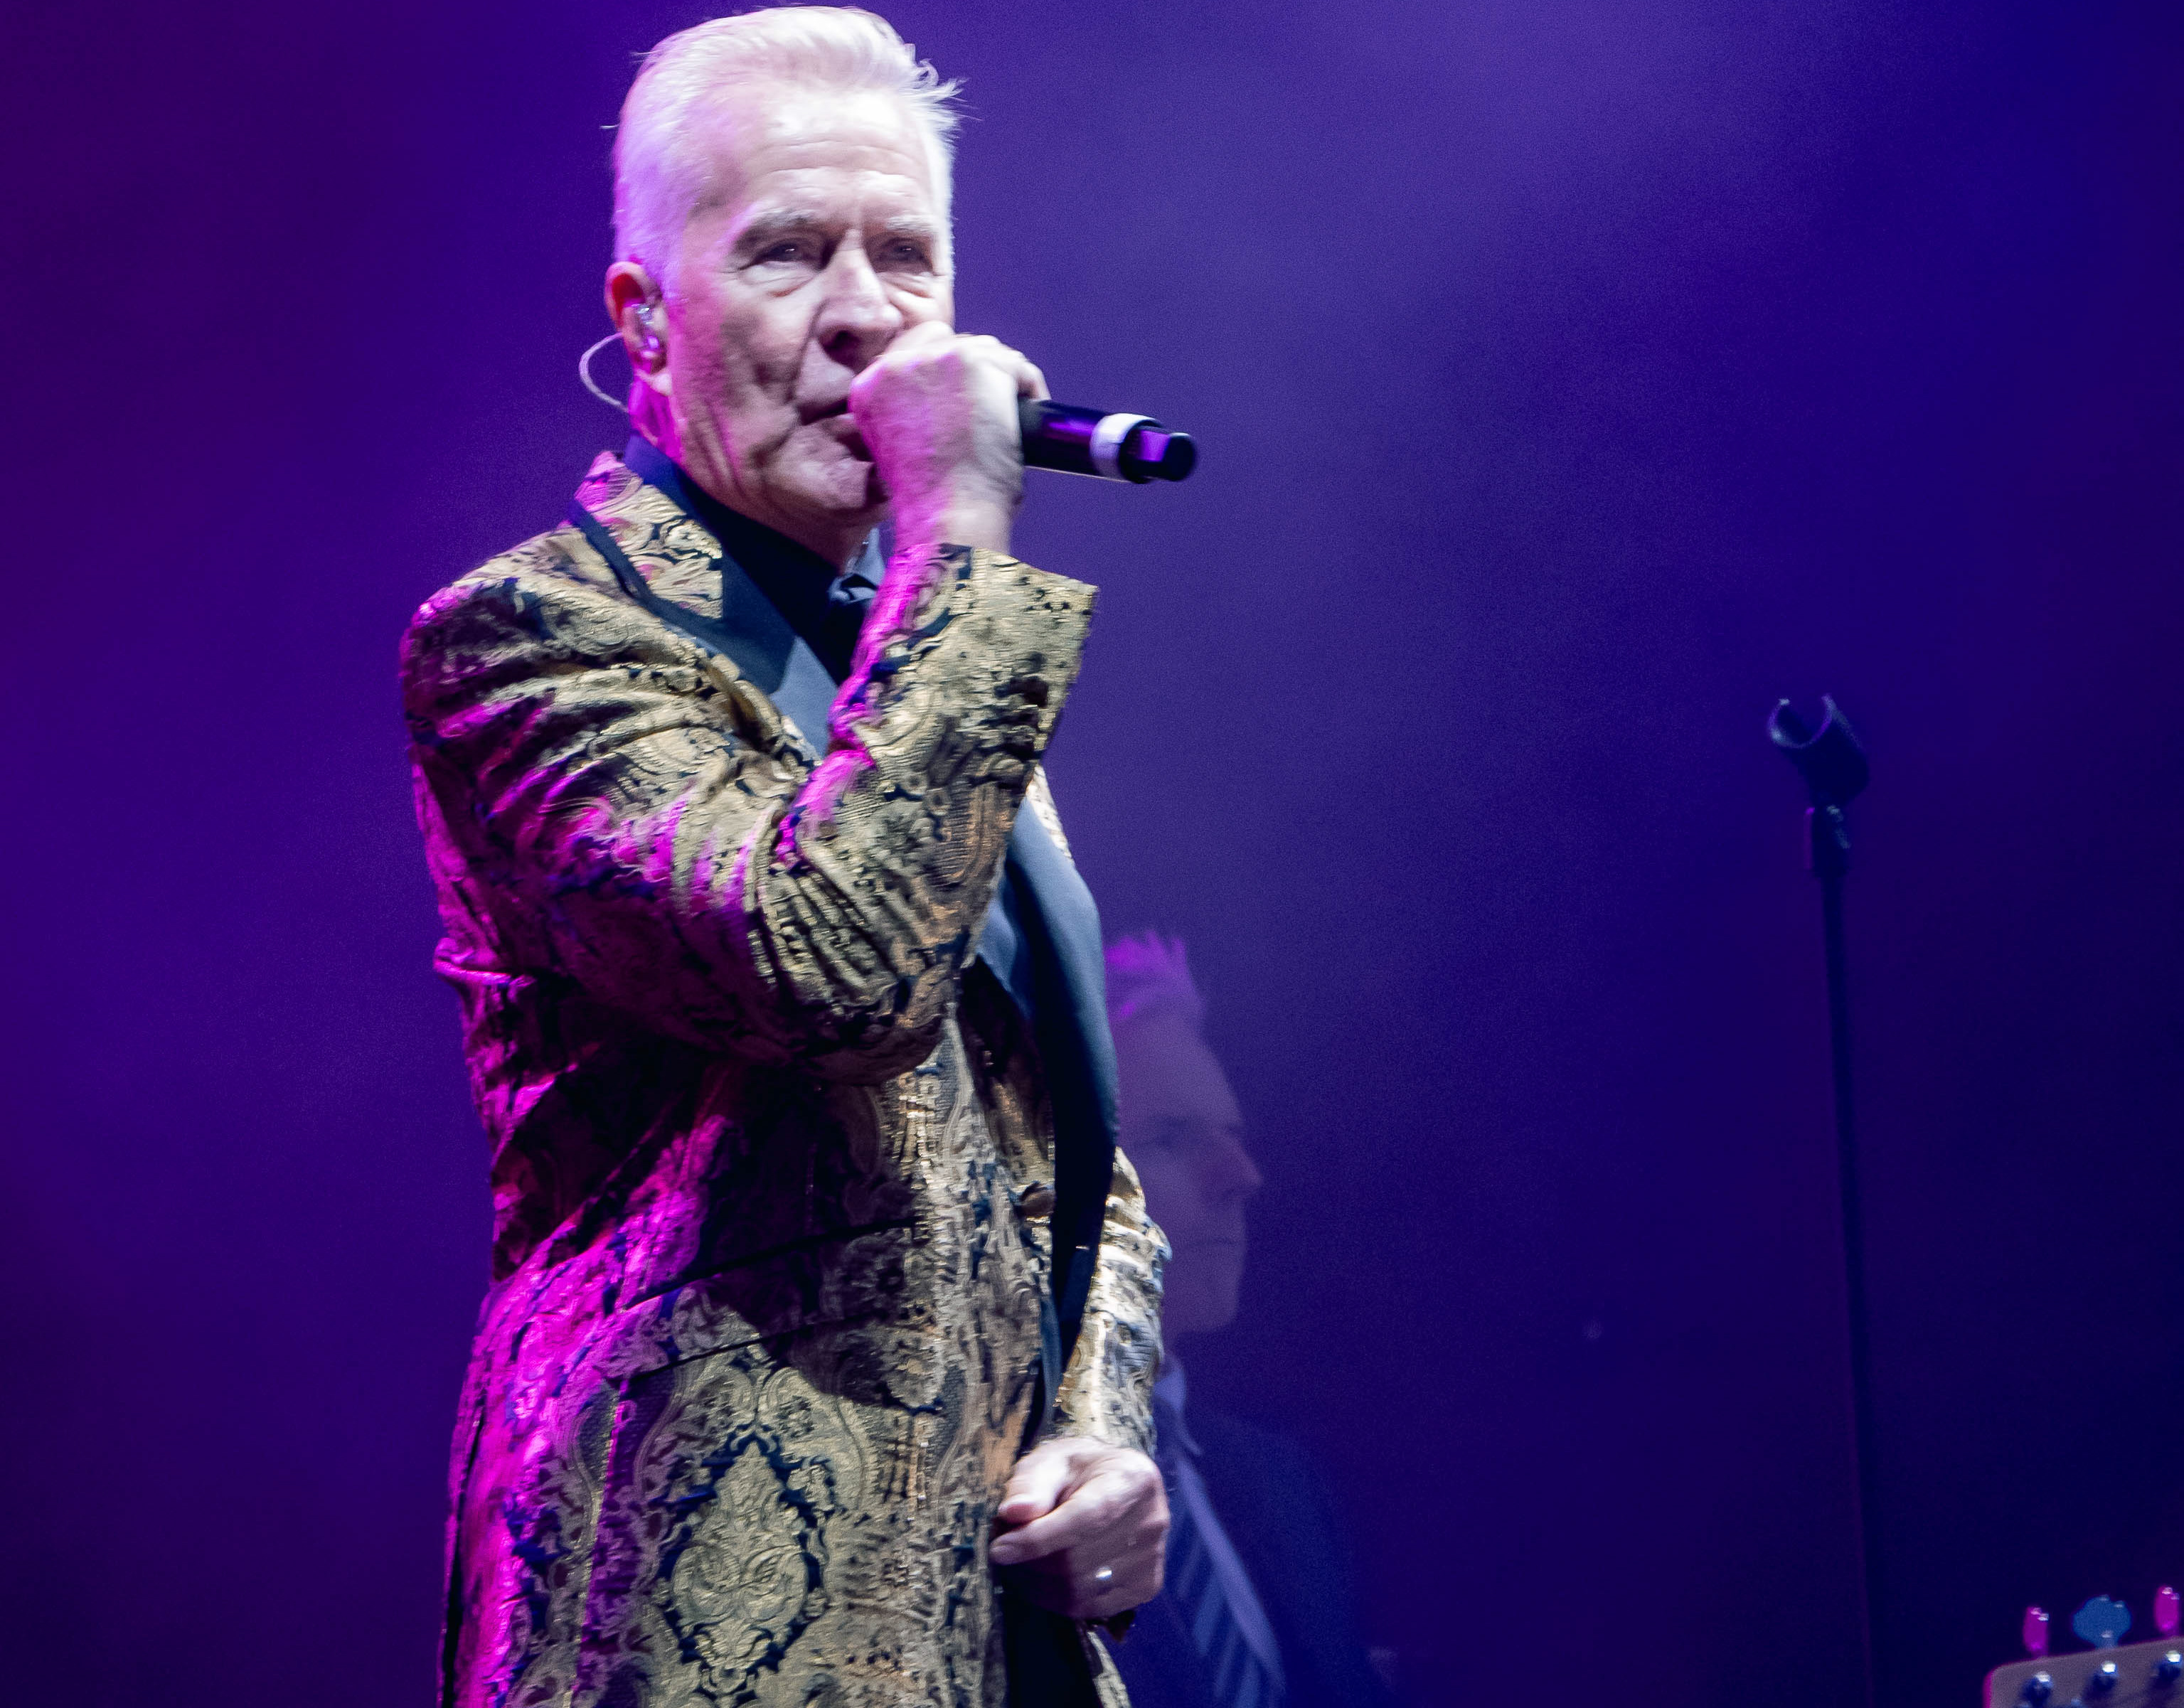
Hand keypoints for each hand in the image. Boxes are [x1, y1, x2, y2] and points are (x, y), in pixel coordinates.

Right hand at [847, 323, 1046, 554]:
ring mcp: (936, 360)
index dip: (941, 371)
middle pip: (946, 342)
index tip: (961, 395)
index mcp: (869, 387)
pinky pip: (1015, 365)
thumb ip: (905, 415)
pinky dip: (1029, 386)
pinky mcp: (975, 363)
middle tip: (990, 404)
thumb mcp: (896, 451)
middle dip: (972, 368)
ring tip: (1011, 413)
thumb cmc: (931, 502)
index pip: (909, 353)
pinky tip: (1032, 409)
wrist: (948, 518)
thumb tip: (943, 401)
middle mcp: (895, 366)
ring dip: (1002, 377)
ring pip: (984, 350)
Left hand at [989, 1436, 1167, 1619]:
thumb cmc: (1074, 1471)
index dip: (1039, 1538)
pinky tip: (1043, 1573)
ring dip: (1034, 1582)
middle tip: (1003, 1542)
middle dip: (1028, 1560)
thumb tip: (1013, 1512)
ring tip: (1020, 1556)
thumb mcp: (1050, 1461)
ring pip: (1078, 1592)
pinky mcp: (1145, 1588)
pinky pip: (1087, 1608)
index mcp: (1134, 1479)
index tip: (998, 1549)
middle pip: (1077, 1561)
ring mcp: (1153, 1559)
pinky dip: (1053, 1597)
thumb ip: (1031, 1484)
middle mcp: (1153, 1521)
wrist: (1109, 1485)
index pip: (1086, 1517)